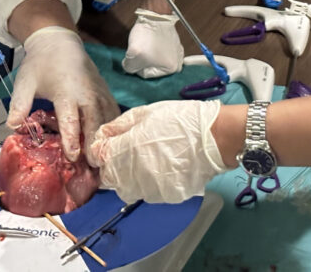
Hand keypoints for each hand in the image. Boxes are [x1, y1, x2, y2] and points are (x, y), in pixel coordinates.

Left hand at [8, 26, 119, 162]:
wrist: (59, 40)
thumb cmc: (40, 63)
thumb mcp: (25, 82)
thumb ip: (19, 104)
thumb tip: (12, 126)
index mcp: (65, 91)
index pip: (70, 118)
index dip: (71, 139)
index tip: (72, 157)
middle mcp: (86, 92)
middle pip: (94, 121)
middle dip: (94, 143)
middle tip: (94, 166)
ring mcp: (98, 91)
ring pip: (107, 118)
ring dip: (105, 138)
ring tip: (104, 160)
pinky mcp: (105, 91)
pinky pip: (112, 112)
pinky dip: (112, 127)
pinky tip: (111, 142)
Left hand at [89, 99, 226, 202]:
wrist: (213, 139)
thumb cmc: (179, 120)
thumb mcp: (145, 113)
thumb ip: (119, 126)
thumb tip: (103, 135)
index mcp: (124, 151)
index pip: (97, 158)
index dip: (100, 149)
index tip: (108, 143)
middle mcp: (131, 175)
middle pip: (107, 178)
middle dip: (111, 166)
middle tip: (125, 153)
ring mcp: (147, 189)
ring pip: (125, 189)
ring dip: (126, 178)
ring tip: (143, 161)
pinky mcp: (163, 198)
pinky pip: (146, 193)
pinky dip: (146, 183)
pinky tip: (159, 169)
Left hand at [122, 9, 183, 77]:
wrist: (154, 14)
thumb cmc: (147, 35)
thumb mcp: (133, 56)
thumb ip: (129, 68)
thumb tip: (129, 67)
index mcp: (172, 68)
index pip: (148, 74)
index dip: (138, 65)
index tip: (137, 55)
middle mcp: (178, 60)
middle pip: (153, 67)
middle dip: (144, 60)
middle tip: (140, 50)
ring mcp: (176, 49)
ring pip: (155, 58)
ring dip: (147, 53)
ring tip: (144, 43)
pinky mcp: (172, 40)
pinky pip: (159, 49)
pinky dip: (152, 46)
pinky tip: (148, 40)